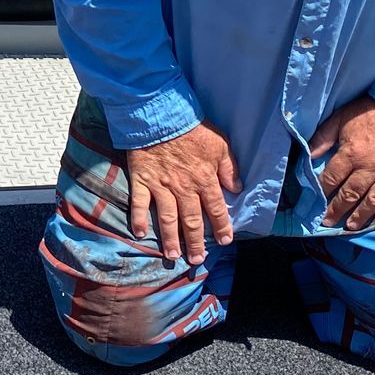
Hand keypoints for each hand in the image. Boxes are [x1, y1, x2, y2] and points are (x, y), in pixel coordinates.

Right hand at [124, 124, 240, 265]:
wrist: (160, 114)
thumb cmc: (192, 127)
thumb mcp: (220, 143)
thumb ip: (228, 168)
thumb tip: (236, 188)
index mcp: (205, 179)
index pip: (216, 208)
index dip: (222, 227)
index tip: (225, 241)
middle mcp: (184, 188)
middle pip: (192, 220)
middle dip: (196, 243)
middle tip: (197, 260)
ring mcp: (161, 186)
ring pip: (167, 218)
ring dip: (171, 239)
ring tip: (173, 255)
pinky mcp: (141, 180)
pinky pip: (139, 203)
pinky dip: (138, 218)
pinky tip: (138, 234)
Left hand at [310, 97, 374, 230]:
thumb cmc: (372, 110)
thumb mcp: (341, 117)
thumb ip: (323, 137)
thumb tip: (307, 157)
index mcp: (352, 154)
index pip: (332, 179)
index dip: (322, 192)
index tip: (314, 203)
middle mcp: (371, 168)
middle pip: (350, 194)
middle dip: (337, 210)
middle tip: (328, 222)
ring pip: (374, 199)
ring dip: (361, 215)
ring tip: (351, 226)